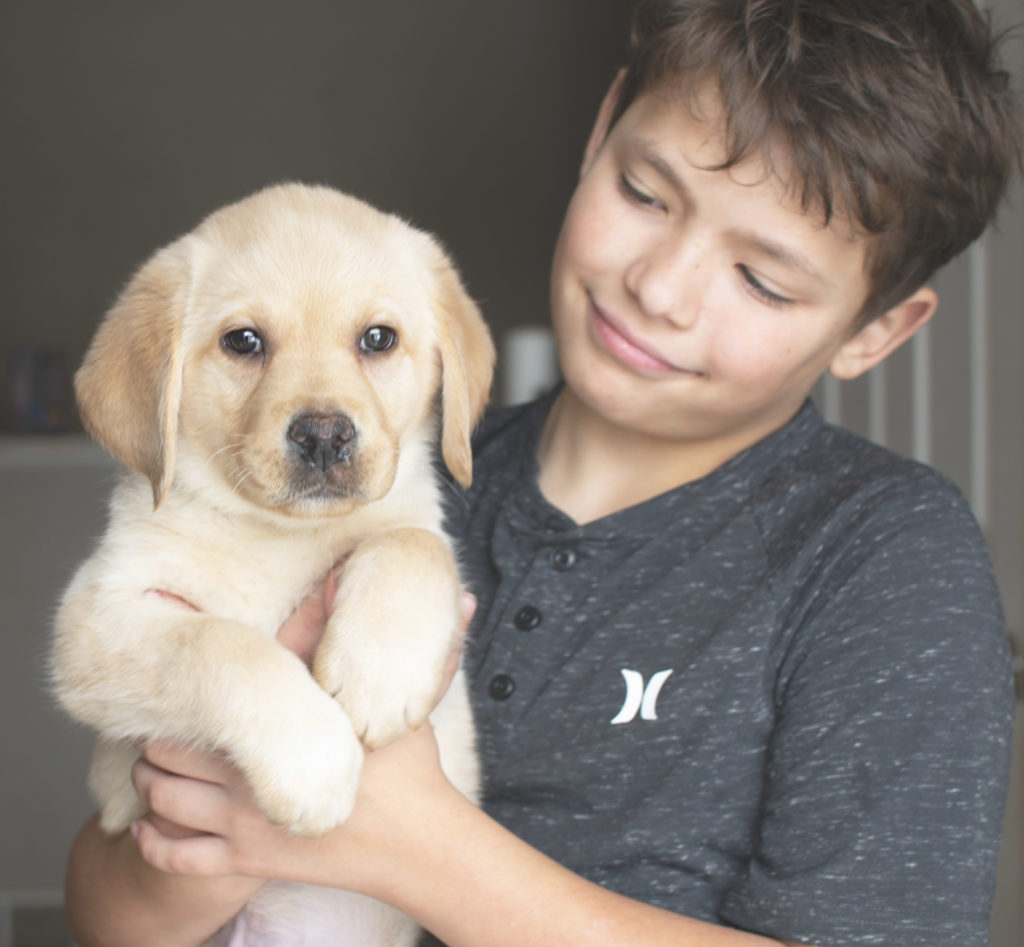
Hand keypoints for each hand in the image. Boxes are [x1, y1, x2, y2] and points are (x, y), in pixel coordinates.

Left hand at [130, 579, 475, 879]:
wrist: (419, 846)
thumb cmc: (412, 769)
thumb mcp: (407, 698)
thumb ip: (413, 645)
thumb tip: (441, 591)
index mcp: (285, 727)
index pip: (212, 699)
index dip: (187, 688)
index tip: (184, 678)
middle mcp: (254, 772)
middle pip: (169, 747)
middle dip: (162, 732)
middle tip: (169, 720)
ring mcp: (247, 822)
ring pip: (163, 799)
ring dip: (152, 780)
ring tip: (159, 765)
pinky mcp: (248, 862)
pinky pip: (175, 858)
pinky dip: (152, 842)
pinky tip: (150, 828)